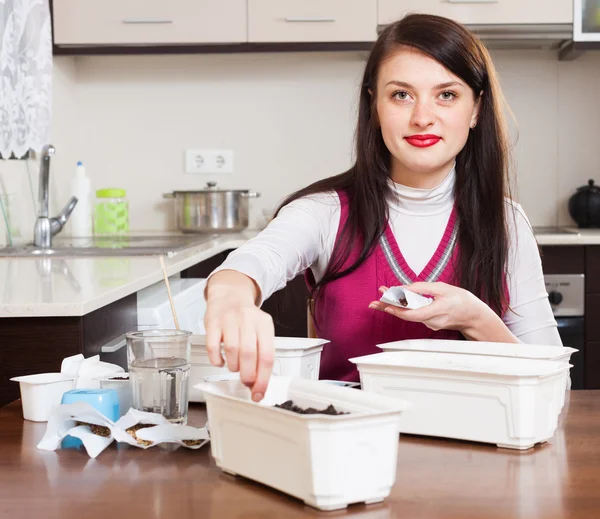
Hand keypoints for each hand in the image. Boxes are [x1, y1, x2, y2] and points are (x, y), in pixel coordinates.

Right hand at [204, 271, 274, 401]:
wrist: (229, 295)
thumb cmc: (246, 319)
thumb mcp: (260, 331)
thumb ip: (261, 355)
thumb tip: (259, 384)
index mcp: (264, 324)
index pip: (267, 356)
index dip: (263, 378)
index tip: (259, 392)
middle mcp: (248, 320)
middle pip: (250, 354)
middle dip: (248, 376)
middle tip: (246, 382)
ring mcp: (229, 320)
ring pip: (232, 351)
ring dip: (233, 366)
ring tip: (234, 367)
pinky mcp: (213, 322)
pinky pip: (213, 346)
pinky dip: (216, 359)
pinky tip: (220, 361)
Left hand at [368, 282, 490, 334]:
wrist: (473, 315)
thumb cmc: (461, 300)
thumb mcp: (443, 288)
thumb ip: (423, 289)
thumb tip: (405, 289)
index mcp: (438, 310)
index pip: (414, 314)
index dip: (399, 310)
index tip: (387, 304)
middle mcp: (432, 321)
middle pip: (407, 316)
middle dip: (389, 307)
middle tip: (373, 303)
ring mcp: (430, 324)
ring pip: (409, 315)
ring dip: (395, 306)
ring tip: (381, 297)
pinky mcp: (429, 324)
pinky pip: (414, 315)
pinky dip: (405, 308)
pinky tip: (395, 301)